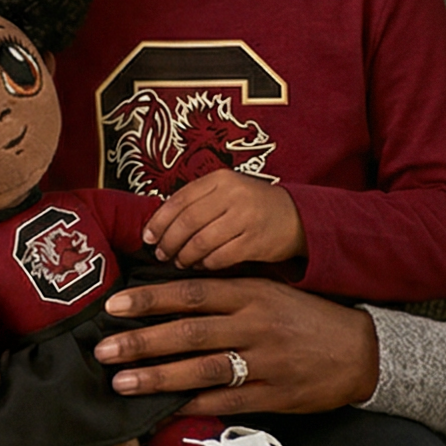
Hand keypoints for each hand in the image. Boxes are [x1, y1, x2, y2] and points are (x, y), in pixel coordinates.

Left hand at [94, 275, 379, 415]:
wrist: (360, 350)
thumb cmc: (307, 317)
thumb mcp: (272, 290)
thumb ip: (228, 293)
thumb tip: (172, 297)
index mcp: (252, 293)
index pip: (191, 294)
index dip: (149, 300)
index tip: (114, 306)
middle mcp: (254, 324)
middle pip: (188, 333)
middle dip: (141, 342)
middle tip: (103, 350)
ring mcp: (263, 363)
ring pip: (200, 369)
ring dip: (157, 377)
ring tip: (121, 382)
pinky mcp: (273, 396)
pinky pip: (224, 402)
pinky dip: (191, 405)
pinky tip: (163, 409)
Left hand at [142, 169, 305, 268]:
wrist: (298, 217)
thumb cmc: (255, 206)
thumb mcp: (229, 191)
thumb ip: (199, 201)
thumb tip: (160, 225)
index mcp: (222, 179)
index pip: (180, 199)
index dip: (159, 220)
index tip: (148, 237)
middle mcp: (233, 195)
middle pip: (187, 221)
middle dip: (169, 241)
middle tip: (161, 254)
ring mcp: (246, 218)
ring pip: (201, 241)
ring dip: (185, 255)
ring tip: (180, 261)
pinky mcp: (255, 241)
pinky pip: (220, 257)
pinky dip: (205, 265)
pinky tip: (201, 266)